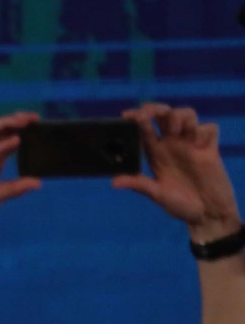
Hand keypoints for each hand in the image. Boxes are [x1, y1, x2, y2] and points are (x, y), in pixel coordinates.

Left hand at [114, 102, 241, 241]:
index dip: (136, 119)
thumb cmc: (179, 205)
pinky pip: (210, 128)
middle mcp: (172, 144)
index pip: (144, 129)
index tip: (127, 115)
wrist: (206, 214)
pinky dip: (203, 131)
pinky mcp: (210, 147)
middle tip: (147, 114)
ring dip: (179, 117)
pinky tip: (198, 145)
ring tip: (176, 132)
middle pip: (164, 115)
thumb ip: (139, 184)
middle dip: (155, 109)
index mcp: (155, 153)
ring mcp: (191, 143)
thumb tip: (114, 182)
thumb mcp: (156, 194)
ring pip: (187, 114)